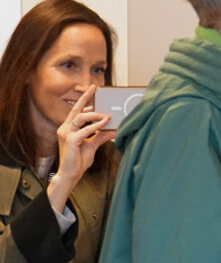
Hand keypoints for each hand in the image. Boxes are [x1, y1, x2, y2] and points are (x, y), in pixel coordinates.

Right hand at [48, 86, 113, 212]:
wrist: (70, 174)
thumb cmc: (78, 160)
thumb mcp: (92, 145)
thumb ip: (101, 136)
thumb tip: (113, 129)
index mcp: (68, 128)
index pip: (76, 110)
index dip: (84, 100)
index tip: (93, 90)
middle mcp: (65, 128)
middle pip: (76, 109)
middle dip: (86, 98)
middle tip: (95, 89)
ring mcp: (66, 134)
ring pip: (81, 118)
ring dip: (95, 115)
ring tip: (108, 116)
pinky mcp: (70, 140)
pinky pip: (84, 130)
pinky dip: (96, 126)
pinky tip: (105, 124)